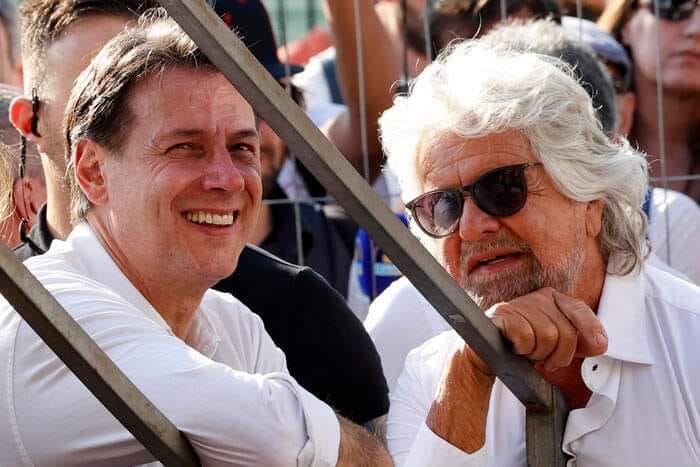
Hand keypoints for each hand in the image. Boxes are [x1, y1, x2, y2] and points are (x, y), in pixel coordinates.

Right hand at [488, 287, 607, 371]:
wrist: (486, 353)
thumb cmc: (521, 347)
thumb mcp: (554, 344)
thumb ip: (578, 342)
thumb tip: (600, 344)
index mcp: (552, 299)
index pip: (578, 309)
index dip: (592, 328)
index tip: (600, 345)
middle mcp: (537, 297)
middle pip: (566, 331)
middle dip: (558, 354)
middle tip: (543, 359)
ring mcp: (519, 304)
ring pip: (547, 336)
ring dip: (537, 354)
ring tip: (527, 352)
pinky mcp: (502, 313)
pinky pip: (526, 337)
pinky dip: (522, 349)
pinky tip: (515, 348)